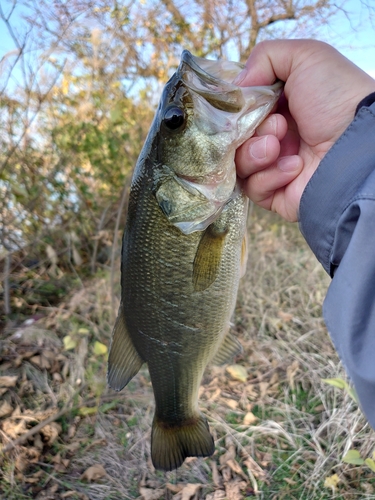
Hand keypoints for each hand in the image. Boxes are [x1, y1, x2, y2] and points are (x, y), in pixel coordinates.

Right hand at [235, 39, 374, 221]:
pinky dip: (268, 176)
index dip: (239, 108)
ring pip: (239, 164)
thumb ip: (265, 57)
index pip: (240, 111)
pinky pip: (252, 188)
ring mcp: (274, 167)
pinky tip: (295, 167)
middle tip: (277, 126)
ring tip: (278, 147)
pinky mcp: (276, 194)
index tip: (248, 104)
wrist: (357, 145)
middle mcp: (276, 137)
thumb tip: (238, 85)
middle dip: (250, 130)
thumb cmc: (336, 98)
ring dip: (254, 153)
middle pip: (235, 138)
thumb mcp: (306, 56)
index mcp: (280, 108)